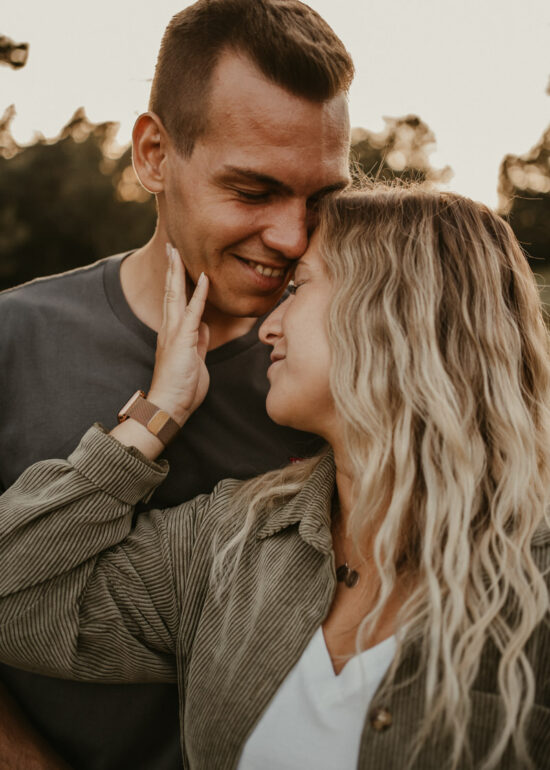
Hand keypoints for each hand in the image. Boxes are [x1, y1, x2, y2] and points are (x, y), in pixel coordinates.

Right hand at [147, 245, 209, 424]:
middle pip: (170, 291)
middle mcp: (170, 329)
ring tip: (177, 252)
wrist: (170, 405)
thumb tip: (203, 327)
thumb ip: (198, 341)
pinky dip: (200, 294)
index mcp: (173, 333)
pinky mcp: (182, 340)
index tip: (177, 261)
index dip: (177, 280)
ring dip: (177, 272)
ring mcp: (174, 333)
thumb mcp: (195, 359)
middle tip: (171, 246)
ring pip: (176, 296)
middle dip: (171, 268)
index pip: (174, 300)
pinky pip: (193, 312)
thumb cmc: (182, 387)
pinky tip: (204, 278)